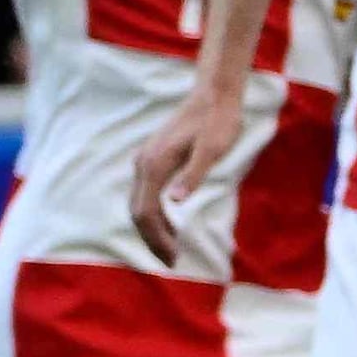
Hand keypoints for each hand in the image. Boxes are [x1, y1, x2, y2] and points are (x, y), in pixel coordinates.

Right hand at [127, 81, 246, 259]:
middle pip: (138, 211)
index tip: (173, 257)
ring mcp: (145, 161)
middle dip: (152, 239)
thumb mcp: (213, 150)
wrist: (214, 96)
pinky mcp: (153, 159)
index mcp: (155, 165)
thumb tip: (176, 201)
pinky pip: (146, 194)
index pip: (146, 212)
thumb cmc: (218, 122)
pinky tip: (171, 225)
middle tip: (172, 261)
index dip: (156, 238)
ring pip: (139, 203)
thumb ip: (194, 174)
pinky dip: (154, 214)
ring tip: (172, 249)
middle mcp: (143, 164)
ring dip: (152, 228)